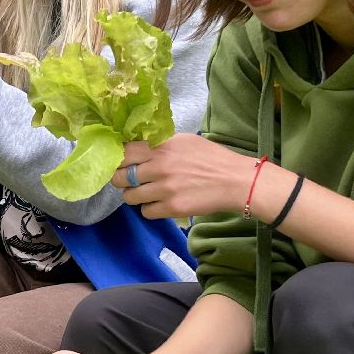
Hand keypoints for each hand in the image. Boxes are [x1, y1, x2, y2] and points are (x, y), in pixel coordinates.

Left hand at [111, 135, 258, 218]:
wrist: (235, 181)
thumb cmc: (212, 158)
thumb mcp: (185, 141)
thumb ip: (160, 144)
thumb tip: (137, 147)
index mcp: (162, 147)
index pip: (124, 152)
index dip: (118, 159)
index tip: (121, 163)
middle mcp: (159, 166)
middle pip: (120, 176)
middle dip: (121, 180)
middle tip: (129, 181)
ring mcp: (165, 189)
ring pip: (130, 197)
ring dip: (135, 196)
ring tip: (146, 194)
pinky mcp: (172, 208)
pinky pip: (146, 212)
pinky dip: (150, 209)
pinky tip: (160, 204)